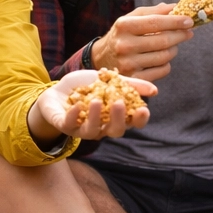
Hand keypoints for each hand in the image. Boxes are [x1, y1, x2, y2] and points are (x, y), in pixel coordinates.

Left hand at [29, 69, 157, 140]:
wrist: (58, 89)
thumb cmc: (86, 86)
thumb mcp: (108, 80)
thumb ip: (130, 85)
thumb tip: (154, 91)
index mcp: (115, 116)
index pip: (132, 123)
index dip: (139, 119)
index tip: (143, 109)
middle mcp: (102, 126)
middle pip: (115, 131)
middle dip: (118, 119)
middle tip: (119, 103)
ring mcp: (83, 129)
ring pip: (93, 132)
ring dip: (96, 118)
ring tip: (97, 101)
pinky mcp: (65, 126)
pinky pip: (71, 125)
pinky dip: (75, 115)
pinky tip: (77, 103)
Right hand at [91, 4, 193, 80]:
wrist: (101, 58)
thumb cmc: (121, 35)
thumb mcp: (131, 19)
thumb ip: (153, 12)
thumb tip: (176, 7)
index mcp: (124, 26)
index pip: (155, 22)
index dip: (175, 21)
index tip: (189, 21)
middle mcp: (124, 45)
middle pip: (163, 41)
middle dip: (180, 35)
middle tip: (188, 32)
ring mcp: (128, 64)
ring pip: (164, 57)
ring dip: (174, 49)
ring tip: (173, 45)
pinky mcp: (134, 78)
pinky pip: (161, 70)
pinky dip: (167, 64)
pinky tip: (162, 59)